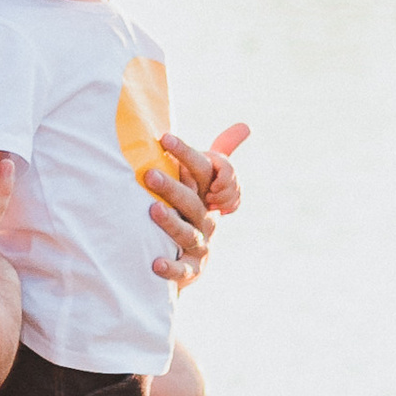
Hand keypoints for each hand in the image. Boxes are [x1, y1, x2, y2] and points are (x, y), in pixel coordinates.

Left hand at [141, 123, 246, 286]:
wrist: (192, 259)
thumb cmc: (192, 210)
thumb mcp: (201, 183)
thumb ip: (218, 155)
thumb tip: (245, 125)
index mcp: (206, 195)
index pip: (203, 171)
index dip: (186, 154)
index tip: (164, 137)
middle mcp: (206, 219)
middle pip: (192, 201)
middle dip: (172, 187)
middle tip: (149, 173)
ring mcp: (200, 245)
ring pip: (187, 233)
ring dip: (170, 222)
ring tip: (151, 210)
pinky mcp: (191, 270)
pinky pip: (182, 270)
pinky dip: (170, 268)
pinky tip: (154, 263)